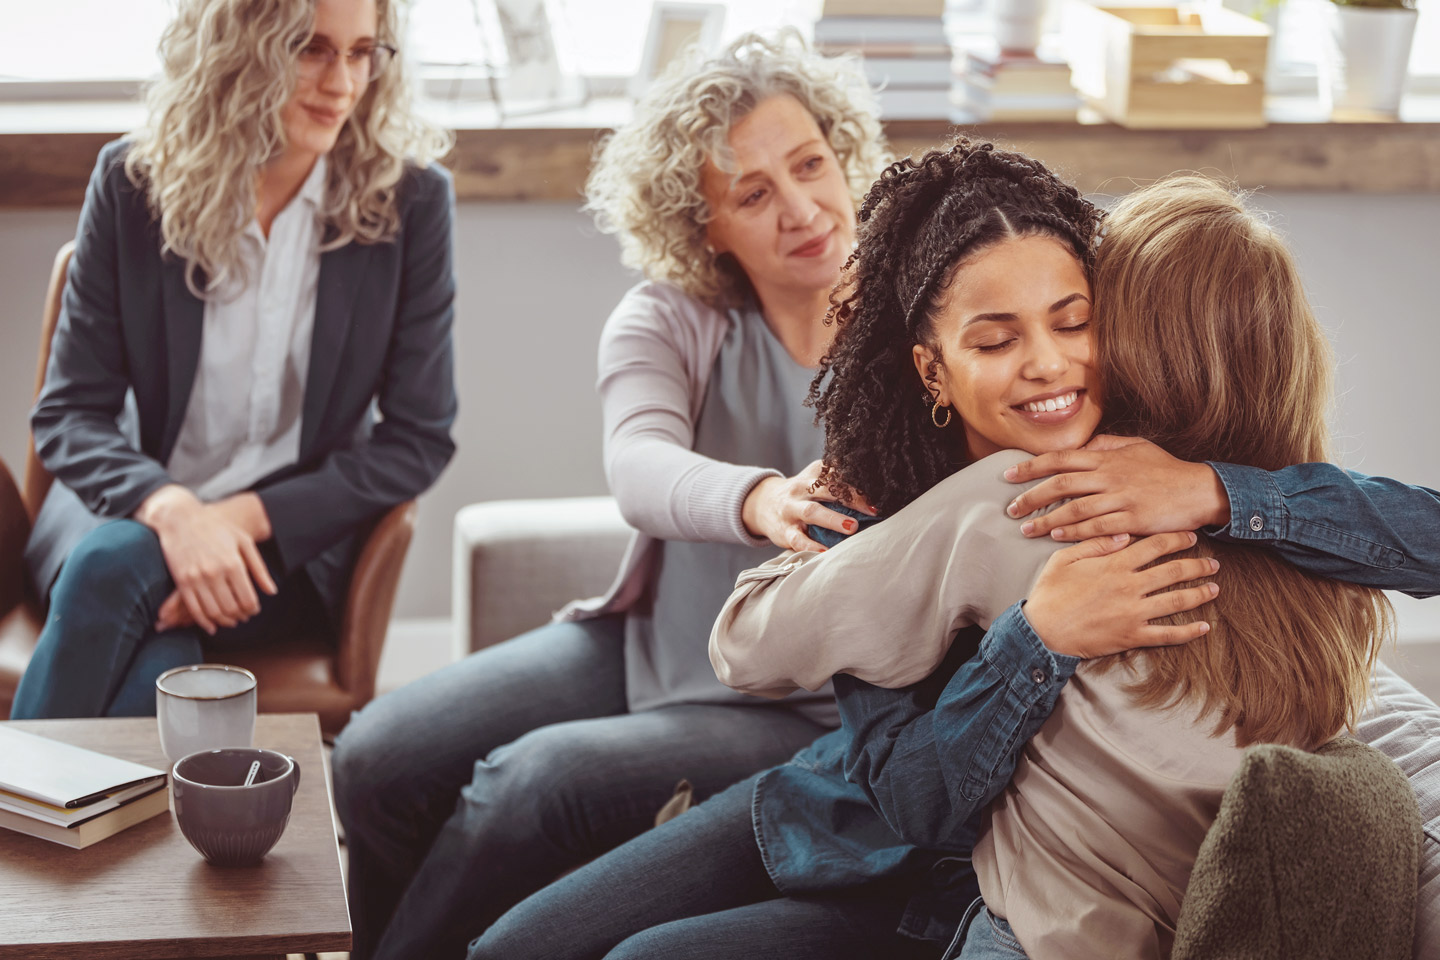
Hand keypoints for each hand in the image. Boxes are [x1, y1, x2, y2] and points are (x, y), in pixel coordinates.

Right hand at [135, 485, 278, 634]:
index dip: (252, 609)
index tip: (254, 610)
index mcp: (233, 563)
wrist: (181, 519)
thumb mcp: (244, 542)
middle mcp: (214, 573)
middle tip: (243, 616)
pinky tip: (212, 625)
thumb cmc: (216, 528)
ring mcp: (196, 578)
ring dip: (224, 621)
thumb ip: (259, 568)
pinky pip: (194, 609)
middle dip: (240, 616)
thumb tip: (272, 592)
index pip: (247, 599)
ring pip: (213, 612)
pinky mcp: (181, 582)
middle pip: (231, 608)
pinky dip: (204, 622)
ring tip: (231, 620)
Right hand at [741, 460, 875, 552]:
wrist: (762, 503)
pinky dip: (812, 546)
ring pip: (812, 512)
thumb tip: (873, 487)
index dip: (856, 481)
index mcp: (813, 474)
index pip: (836, 473)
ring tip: (852, 527)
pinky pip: (798, 539)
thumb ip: (838, 479)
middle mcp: (801, 489)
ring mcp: (791, 510)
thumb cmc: (801, 494)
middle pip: (825, 489)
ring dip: (833, 519)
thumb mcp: (815, 479)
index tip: (878, 491)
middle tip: (871, 509)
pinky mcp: (784, 531)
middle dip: (850, 498)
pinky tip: (826, 552)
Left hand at [1003, 435, 1230, 540]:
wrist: (1200, 490)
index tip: (1009, 475)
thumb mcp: (1136, 447)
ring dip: (1046, 520)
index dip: (1031, 467)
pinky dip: (1073, 532)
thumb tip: (1080, 447)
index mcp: (1107, 458)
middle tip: (1011, 509)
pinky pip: (1096, 528)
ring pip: (1074, 509)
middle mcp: (1110, 476)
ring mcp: (1121, 499)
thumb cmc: (1165, 469)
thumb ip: (1105, 445)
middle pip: (1060, 484)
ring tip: (1026, 528)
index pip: (1060, 459)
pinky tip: (1056, 537)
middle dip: (1031, 496)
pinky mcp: (1133, 520)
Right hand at [1024, 531, 1219, 657]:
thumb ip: (1095, 543)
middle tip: (1212, 562)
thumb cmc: (1050, 593)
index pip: (1155, 545)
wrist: (1043, 631)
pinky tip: (1204, 627)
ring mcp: (1134, 613)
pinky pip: (1167, 634)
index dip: (1176, 539)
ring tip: (1214, 588)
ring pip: (1177, 600)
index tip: (1191, 536)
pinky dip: (1188, 632)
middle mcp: (1130, 586)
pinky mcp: (1132, 635)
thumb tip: (1124, 534)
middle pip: (1173, 571)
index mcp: (1114, 564)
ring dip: (1200, 593)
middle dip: (1197, 565)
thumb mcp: (1065, 559)